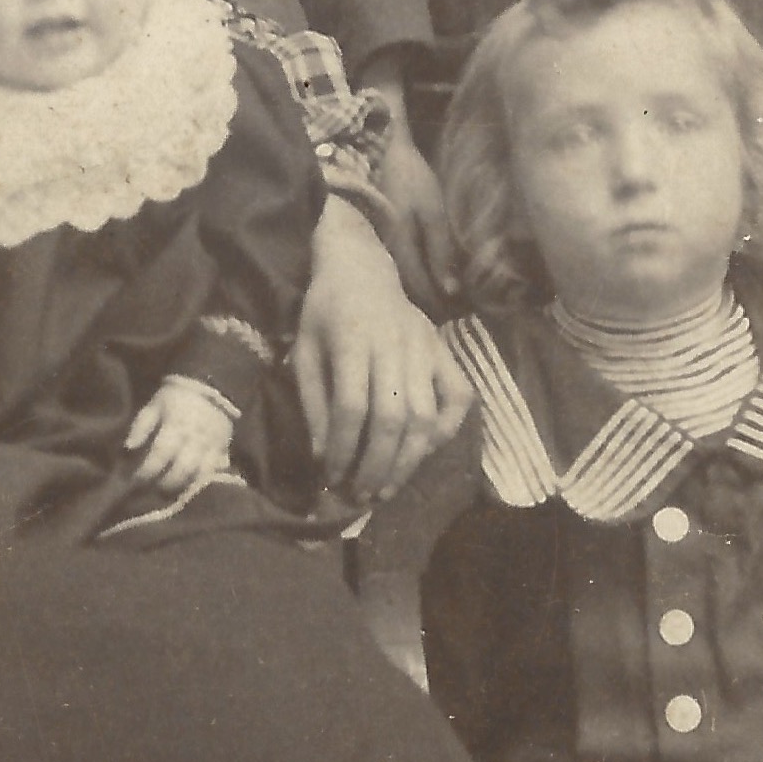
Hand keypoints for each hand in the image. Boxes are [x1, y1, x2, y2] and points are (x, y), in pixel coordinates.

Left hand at [124, 379, 238, 499]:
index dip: (147, 471)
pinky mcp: (223, 450)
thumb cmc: (176, 398)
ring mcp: (212, 446)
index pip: (160, 454)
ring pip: (199, 475)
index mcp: (175, 426)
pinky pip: (215, 472)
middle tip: (154, 489)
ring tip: (171, 491)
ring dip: (183, 487)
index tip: (137, 480)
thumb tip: (129, 448)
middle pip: (181, 470)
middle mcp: (195, 438)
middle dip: (165, 485)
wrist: (211, 387)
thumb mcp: (154, 406)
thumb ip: (141, 427)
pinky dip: (202, 482)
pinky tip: (190, 486)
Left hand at [293, 197, 470, 502]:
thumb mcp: (304, 350)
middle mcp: (394, 345)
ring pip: (426, 414)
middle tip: (362, 495)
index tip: (331, 476)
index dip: (343, 449)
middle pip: (393, 418)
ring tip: (387, 487)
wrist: (361, 266)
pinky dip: (448, 428)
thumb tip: (323, 457)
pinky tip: (426, 450)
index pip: (352, 407)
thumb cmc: (325, 311)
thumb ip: (312, 403)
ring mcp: (424, 347)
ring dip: (409, 459)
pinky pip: (458, 395)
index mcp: (352, 341)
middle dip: (377, 465)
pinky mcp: (443, 350)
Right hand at [377, 119, 461, 313]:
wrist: (383, 154)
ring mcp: (380, 248)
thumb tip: (452, 291)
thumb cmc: (412, 180)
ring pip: (402, 282)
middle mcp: (385, 255)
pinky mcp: (381, 241)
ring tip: (447, 297)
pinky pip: (398, 268)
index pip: (420, 291)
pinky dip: (414, 277)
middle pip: (408, 292)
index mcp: (400, 249)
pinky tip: (427, 276)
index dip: (440, 305)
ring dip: (422, 292)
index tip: (460, 313)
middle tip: (457, 310)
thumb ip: (441, 252)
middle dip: (432, 304)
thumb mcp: (433, 213)